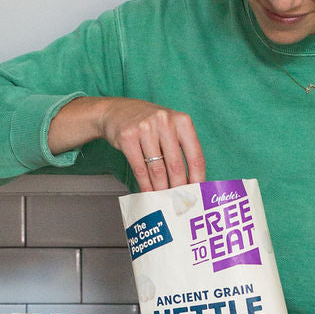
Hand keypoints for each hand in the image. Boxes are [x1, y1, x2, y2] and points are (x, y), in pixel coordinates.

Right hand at [47, 96, 205, 189]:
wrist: (117, 111)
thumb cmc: (150, 124)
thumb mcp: (170, 127)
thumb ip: (182, 148)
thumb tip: (190, 181)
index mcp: (182, 121)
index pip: (195, 156)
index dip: (197, 178)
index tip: (197, 193)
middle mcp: (164, 121)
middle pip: (176, 165)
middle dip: (178, 188)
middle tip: (179, 201)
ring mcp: (145, 128)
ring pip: (157, 169)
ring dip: (161, 189)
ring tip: (164, 199)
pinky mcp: (127, 137)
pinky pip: (139, 169)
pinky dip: (145, 184)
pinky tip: (149, 192)